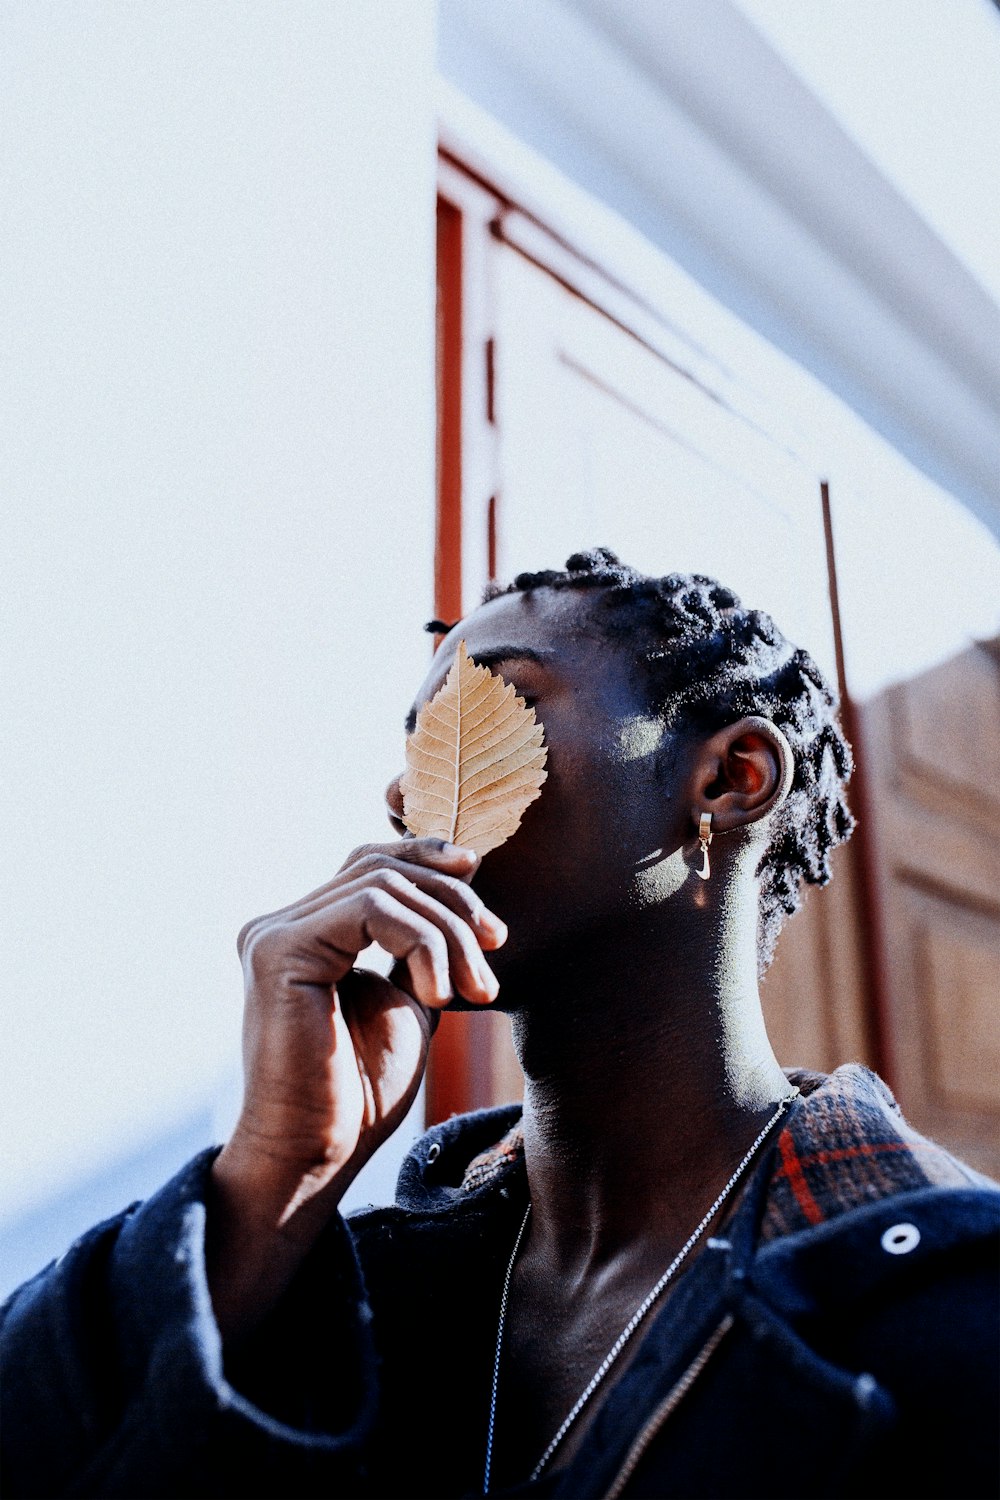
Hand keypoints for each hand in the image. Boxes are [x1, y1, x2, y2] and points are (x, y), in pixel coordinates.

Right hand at [207, 838, 505, 1336]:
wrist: (318, 1155)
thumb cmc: (361, 1092)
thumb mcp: (407, 1002)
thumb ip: (420, 951)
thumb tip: (460, 897)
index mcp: (306, 933)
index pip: (372, 866)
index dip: (431, 864)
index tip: (488, 912)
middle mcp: (281, 925)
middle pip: (383, 869)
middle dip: (454, 903)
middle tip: (495, 950)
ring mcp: (274, 933)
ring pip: (384, 885)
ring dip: (447, 933)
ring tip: (472, 989)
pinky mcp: (279, 949)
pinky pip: (371, 908)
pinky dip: (421, 942)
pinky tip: (436, 994)